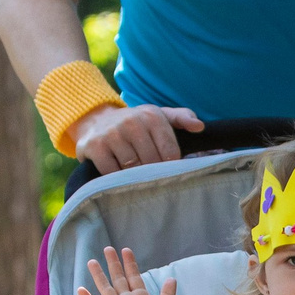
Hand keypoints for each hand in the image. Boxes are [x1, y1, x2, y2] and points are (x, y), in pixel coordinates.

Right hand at [74, 103, 205, 172]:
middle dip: (152, 172)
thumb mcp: (158, 116)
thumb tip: (199, 127)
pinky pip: (112, 172)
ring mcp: (112, 134)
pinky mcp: (95, 147)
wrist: (95, 120)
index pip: (171, 153)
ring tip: (134, 174)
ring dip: (134, 176)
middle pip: (152, 162)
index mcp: (152, 116)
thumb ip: (182, 118)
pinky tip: (117, 172)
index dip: (170, 166)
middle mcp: (132, 122)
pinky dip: (116, 178)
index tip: (165, 168)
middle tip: (149, 175)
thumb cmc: (135, 123)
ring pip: (132, 169)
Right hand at [77, 246, 177, 294]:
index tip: (125, 250)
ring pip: (106, 288)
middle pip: (118, 277)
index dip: (129, 263)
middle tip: (108, 248)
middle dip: (113, 263)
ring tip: (92, 262)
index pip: (134, 275)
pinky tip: (80, 290)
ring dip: (99, 275)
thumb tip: (172, 278)